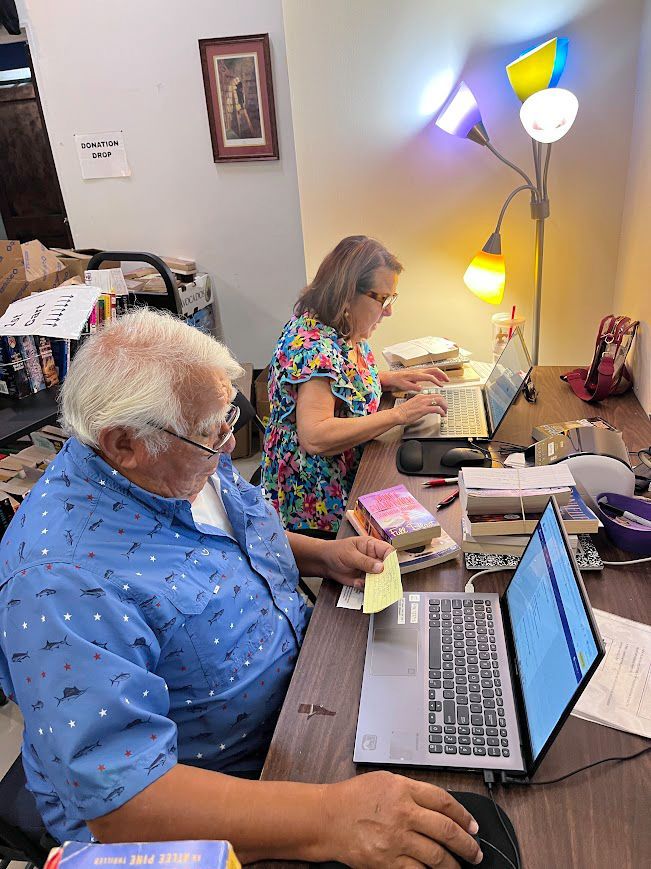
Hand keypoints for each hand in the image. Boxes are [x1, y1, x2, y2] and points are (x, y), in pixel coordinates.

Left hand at [320, 536, 392, 587]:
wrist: (324, 563)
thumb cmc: (336, 552)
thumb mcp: (350, 555)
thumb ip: (364, 561)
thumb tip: (381, 567)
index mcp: (372, 546)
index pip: (388, 551)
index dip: (391, 559)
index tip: (391, 569)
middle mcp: (373, 558)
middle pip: (387, 566)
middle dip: (387, 574)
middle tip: (385, 581)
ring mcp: (369, 570)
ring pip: (380, 578)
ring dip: (378, 583)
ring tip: (375, 587)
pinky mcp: (364, 579)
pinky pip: (371, 586)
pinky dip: (368, 589)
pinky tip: (361, 585)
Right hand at [323, 771, 481, 867]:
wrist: (327, 818)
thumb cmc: (352, 798)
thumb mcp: (384, 781)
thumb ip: (411, 789)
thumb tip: (438, 804)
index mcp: (404, 790)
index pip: (444, 802)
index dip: (464, 815)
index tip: (472, 825)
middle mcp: (403, 814)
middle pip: (447, 830)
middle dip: (467, 845)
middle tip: (475, 852)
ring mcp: (396, 839)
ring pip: (437, 856)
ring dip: (453, 864)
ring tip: (460, 867)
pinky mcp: (387, 861)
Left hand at [382, 367, 449, 392]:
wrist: (392, 376)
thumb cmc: (397, 381)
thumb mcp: (404, 386)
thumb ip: (413, 387)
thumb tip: (420, 388)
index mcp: (416, 375)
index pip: (429, 376)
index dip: (436, 381)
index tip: (441, 385)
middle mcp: (419, 371)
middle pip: (434, 370)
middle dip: (442, 374)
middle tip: (447, 380)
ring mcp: (419, 371)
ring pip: (433, 370)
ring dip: (440, 374)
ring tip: (445, 380)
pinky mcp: (419, 372)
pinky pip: (430, 371)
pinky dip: (435, 374)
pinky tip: (437, 379)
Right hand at [394, 392, 447, 424]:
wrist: (398, 414)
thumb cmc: (403, 411)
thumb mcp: (413, 404)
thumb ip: (420, 404)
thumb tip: (425, 407)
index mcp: (420, 396)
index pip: (434, 395)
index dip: (440, 399)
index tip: (442, 404)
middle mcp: (423, 398)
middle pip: (439, 396)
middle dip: (444, 402)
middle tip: (446, 408)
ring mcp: (424, 403)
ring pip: (439, 401)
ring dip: (444, 406)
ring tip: (445, 411)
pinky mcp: (424, 409)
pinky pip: (437, 409)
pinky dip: (442, 411)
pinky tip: (442, 415)